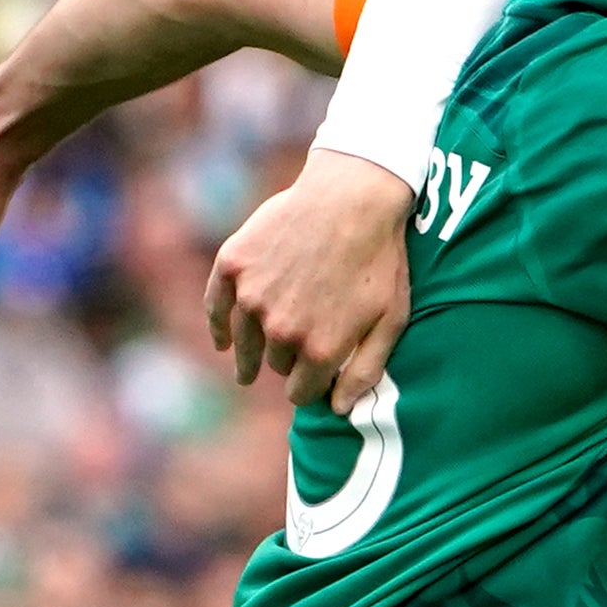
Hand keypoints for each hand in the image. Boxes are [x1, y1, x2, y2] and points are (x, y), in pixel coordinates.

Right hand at [208, 155, 418, 403]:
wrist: (354, 195)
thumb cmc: (380, 258)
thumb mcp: (390, 320)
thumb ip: (365, 371)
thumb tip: (339, 411)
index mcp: (319, 349)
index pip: (302, 392)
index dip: (308, 390)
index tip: (310, 384)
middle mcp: (280, 329)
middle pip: (276, 364)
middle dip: (286, 362)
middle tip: (293, 353)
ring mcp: (252, 296)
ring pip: (246, 341)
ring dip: (248, 355)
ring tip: (246, 368)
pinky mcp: (234, 264)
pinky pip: (216, 306)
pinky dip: (217, 326)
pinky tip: (222, 341)